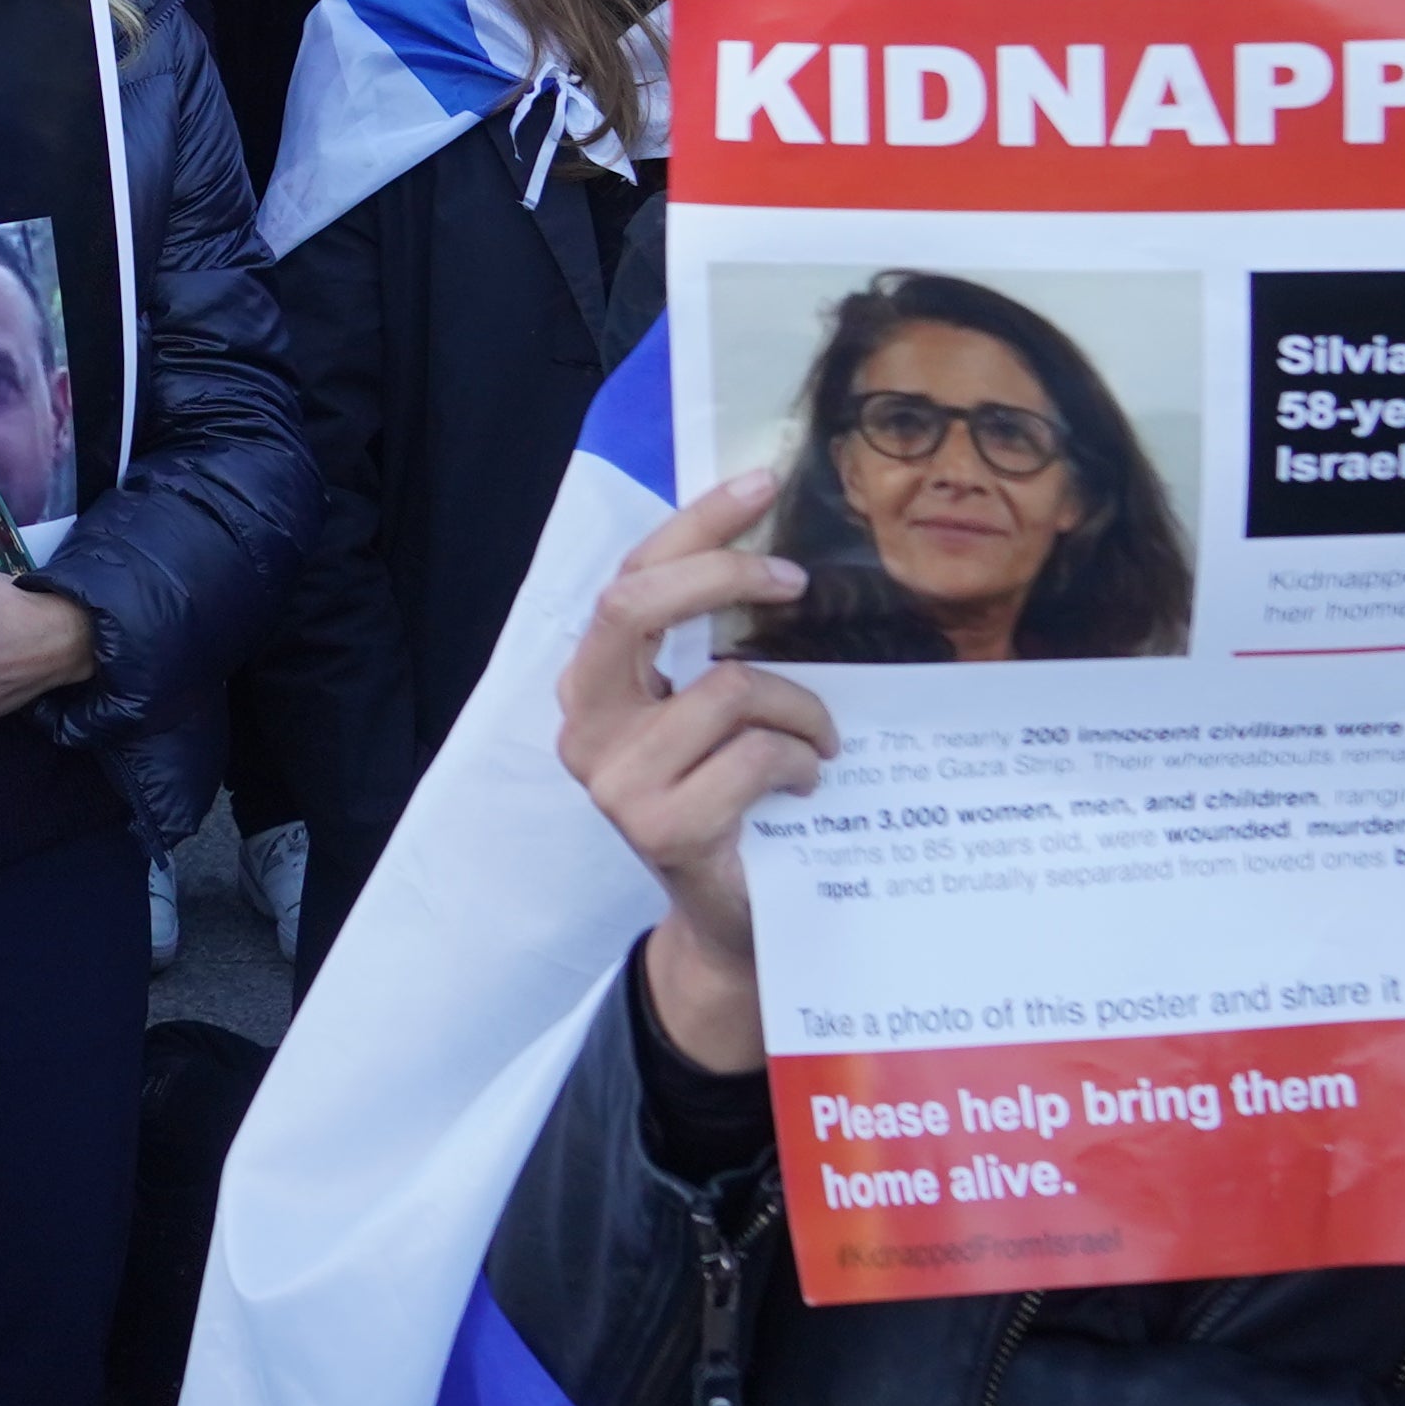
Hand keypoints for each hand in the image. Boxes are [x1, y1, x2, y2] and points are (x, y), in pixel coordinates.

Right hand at [550, 472, 833, 1078]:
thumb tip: (775, 552)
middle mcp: (584, 721)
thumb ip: (714, 649)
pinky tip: (806, 785)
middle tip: (794, 578)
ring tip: (820, 743)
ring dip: (799, 711)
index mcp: (594, 682)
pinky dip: (799, 762)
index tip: (760, 482)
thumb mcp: (716, 713)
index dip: (693, 522)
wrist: (735, 922)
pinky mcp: (658, 824)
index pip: (631, 575)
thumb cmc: (736, 803)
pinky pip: (753, 756)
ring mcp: (614, 777)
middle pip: (633, 605)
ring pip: (725, 689)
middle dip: (719, 572)